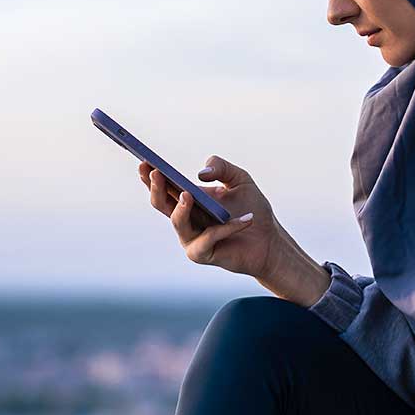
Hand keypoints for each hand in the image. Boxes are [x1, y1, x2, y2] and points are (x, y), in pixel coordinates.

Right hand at [138, 155, 279, 279]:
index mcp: (188, 198)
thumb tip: (200, 174)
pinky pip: (208, 238)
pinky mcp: (203, 254)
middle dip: (156, 188)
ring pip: (177, 222)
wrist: (269, 241)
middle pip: (161, 203)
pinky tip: (246, 219)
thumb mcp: (240, 179)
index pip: (163, 186)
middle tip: (156, 173)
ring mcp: (191, 237)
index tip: (144, 161)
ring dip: (181, 208)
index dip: (150, 175)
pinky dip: (227, 228)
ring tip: (188, 194)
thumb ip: (221, 167)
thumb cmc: (252, 208)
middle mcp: (184, 218)